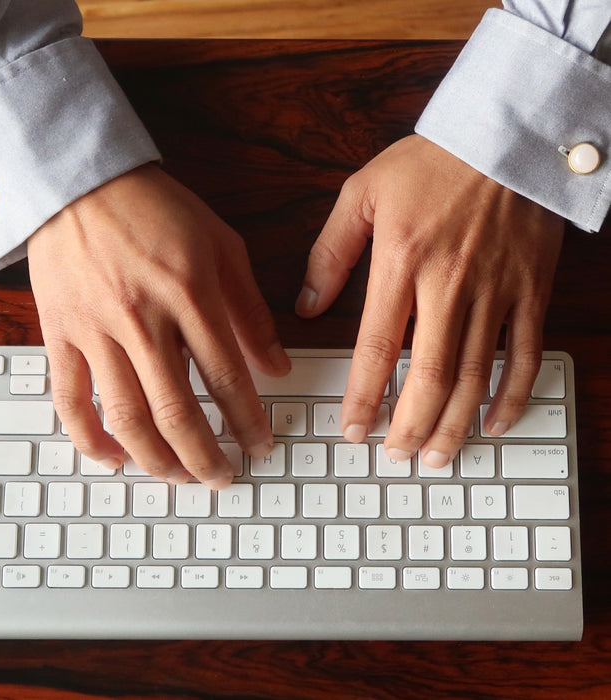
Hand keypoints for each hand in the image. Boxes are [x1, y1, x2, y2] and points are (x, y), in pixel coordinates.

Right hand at [28, 164, 289, 488]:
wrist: (80, 183)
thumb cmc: (156, 210)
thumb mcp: (221, 247)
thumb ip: (250, 311)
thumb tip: (277, 366)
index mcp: (190, 295)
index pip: (227, 378)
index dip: (247, 421)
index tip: (259, 445)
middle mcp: (143, 319)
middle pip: (176, 411)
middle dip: (203, 456)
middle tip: (221, 478)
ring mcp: (97, 330)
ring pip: (125, 416)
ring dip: (155, 458)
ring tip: (177, 477)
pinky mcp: (60, 335)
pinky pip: (70, 399)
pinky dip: (89, 437)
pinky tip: (113, 458)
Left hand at [296, 135, 563, 466]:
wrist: (506, 133)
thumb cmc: (431, 162)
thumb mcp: (361, 192)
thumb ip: (330, 252)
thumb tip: (307, 306)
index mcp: (401, 263)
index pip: (376, 348)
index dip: (363, 396)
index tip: (353, 429)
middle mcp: (449, 286)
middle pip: (428, 376)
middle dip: (410, 426)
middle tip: (395, 455)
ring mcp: (495, 292)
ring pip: (474, 376)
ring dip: (454, 424)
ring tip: (436, 456)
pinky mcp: (531, 291)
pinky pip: (525, 354)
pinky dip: (512, 394)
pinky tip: (494, 422)